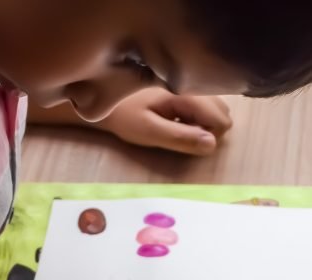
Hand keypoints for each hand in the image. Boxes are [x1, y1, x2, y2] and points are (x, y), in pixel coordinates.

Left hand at [101, 89, 231, 155]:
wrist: (104, 99)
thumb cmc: (124, 116)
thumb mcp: (149, 131)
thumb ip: (180, 138)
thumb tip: (212, 145)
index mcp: (187, 93)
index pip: (222, 121)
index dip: (208, 137)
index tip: (183, 140)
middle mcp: (195, 86)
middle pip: (223, 115)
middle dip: (207, 131)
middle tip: (178, 134)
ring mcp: (192, 86)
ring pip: (216, 111)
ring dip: (202, 125)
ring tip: (175, 126)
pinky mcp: (186, 89)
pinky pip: (205, 107)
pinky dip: (196, 117)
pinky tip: (175, 119)